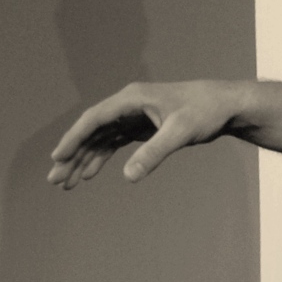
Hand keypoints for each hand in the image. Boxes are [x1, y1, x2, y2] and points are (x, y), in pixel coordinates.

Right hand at [47, 80, 248, 189]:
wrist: (225, 106)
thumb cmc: (205, 112)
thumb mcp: (180, 133)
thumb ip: (154, 154)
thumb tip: (129, 177)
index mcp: (131, 99)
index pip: (93, 119)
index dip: (73, 139)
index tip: (57, 159)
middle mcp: (127, 105)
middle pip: (91, 131)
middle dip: (72, 156)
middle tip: (55, 180)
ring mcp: (133, 116)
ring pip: (100, 139)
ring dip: (83, 160)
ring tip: (66, 183)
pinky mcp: (141, 127)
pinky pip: (113, 143)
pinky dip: (100, 158)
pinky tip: (89, 175)